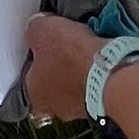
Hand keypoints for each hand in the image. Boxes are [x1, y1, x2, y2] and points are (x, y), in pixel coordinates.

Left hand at [24, 8, 110, 125]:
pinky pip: (96, 87)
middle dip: (60, 63)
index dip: (36, 53)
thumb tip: (38, 27)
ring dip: (81, 70)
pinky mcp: (102, 107)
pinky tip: (102, 57)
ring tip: (88, 48)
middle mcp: (54, 108)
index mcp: (33, 93)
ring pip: (76, 85)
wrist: (110, 74)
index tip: (46, 41)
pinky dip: (98, 74)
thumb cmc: (70, 56)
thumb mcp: (42, 29)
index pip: (28, 73)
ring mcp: (79, 110)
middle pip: (52, 81)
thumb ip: (35, 29)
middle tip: (67, 44)